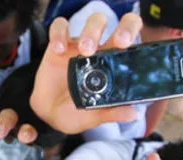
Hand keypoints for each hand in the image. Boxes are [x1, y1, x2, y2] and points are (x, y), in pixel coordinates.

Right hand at [30, 13, 141, 133]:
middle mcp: (101, 50)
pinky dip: (59, 34)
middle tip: (119, 42)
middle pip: (120, 24)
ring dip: (92, 31)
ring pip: (94, 21)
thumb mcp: (92, 116)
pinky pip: (60, 27)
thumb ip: (111, 113)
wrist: (48, 114)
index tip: (128, 45)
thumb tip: (133, 115)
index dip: (134, 35)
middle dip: (124, 28)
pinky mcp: (59, 43)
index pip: (132, 40)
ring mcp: (80, 45)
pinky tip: (58, 50)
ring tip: (84, 50)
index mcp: (114, 64)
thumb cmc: (74, 112)